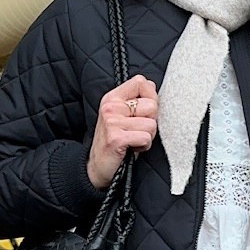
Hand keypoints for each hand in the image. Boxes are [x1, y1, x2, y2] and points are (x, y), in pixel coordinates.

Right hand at [87, 75, 158, 189]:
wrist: (98, 166)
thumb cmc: (116, 140)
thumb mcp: (123, 115)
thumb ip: (137, 99)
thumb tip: (152, 85)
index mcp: (112, 97)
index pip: (141, 82)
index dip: (150, 97)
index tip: (141, 113)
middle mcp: (110, 107)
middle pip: (152, 105)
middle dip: (150, 121)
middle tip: (135, 131)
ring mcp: (112, 122)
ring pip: (152, 124)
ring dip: (147, 136)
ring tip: (133, 140)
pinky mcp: (116, 138)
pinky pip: (146, 138)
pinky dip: (143, 146)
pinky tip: (131, 148)